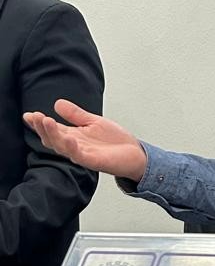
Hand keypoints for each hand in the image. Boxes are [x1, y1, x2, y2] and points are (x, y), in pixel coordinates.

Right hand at [23, 99, 146, 181]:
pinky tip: (69, 138)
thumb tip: (57, 103)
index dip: (39, 123)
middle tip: (35, 117)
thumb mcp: (93, 122)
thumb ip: (76, 114)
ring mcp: (83, 155)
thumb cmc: (115, 142)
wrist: (135, 154)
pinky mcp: (94, 161)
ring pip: (62, 147)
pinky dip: (73, 147)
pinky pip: (80, 156)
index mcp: (73, 136)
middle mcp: (75, 146)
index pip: (52, 129)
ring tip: (46, 121)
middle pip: (53, 139)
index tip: (28, 115)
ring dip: (53, 135)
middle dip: (42, 128)